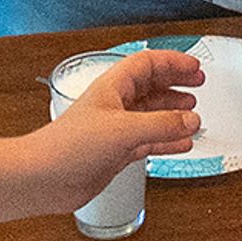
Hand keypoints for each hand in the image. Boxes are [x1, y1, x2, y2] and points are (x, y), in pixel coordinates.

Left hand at [33, 47, 203, 208]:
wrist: (44, 178)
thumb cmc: (67, 146)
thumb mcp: (122, 130)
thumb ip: (161, 124)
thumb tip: (190, 120)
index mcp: (112, 87)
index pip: (147, 64)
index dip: (172, 63)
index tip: (194, 67)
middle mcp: (114, 105)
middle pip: (151, 85)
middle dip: (175, 83)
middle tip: (197, 84)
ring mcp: (115, 129)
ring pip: (151, 115)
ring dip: (173, 113)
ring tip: (192, 114)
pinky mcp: (116, 153)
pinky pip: (148, 141)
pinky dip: (167, 141)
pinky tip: (180, 144)